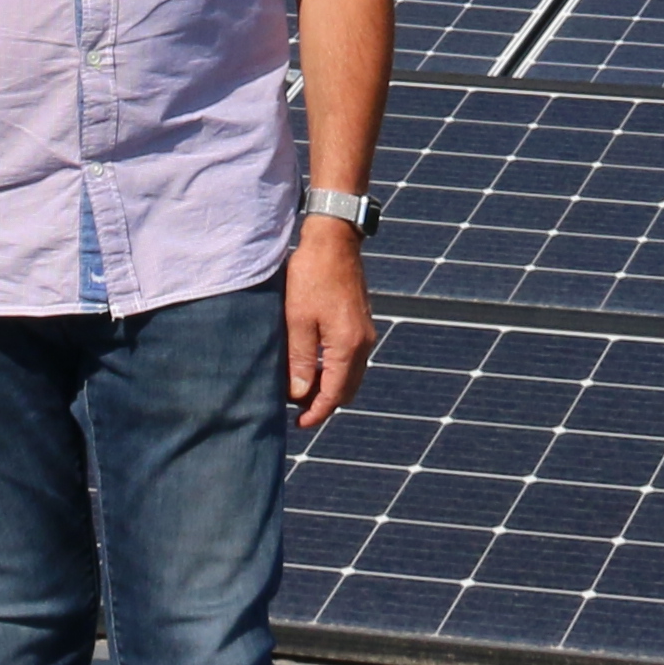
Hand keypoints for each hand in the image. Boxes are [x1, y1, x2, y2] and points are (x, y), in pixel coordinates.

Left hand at [285, 221, 378, 429]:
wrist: (334, 239)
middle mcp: (363, 343)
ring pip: (352, 374)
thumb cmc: (312, 275)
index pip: (335, 394)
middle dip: (326, 404)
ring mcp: (365, 331)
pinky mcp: (360, 321)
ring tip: (303, 390)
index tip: (300, 425)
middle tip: (299, 412)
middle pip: (349, 389)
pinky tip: (316, 365)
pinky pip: (352, 358)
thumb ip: (301, 360)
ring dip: (331, 387)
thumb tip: (300, 395)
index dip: (317, 413)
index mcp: (348, 346)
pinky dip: (336, 370)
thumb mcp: (297, 320)